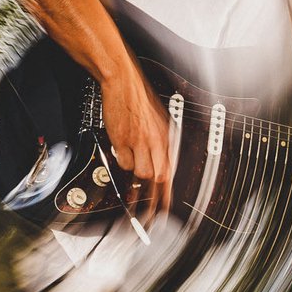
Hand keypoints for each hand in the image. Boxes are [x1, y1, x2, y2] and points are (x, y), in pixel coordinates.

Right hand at [100, 69, 170, 221]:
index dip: (167, 195)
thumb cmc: (139, 97)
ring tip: (132, 159)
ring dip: (135, 171)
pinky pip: (123, 162)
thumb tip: (163, 162)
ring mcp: (137, 142)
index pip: (170, 172)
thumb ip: (161, 142)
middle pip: (157, 176)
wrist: (123, 82)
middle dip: (150, 189)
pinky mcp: (121, 141)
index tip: (164, 209)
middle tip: (144, 204)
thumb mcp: (159, 120)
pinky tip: (122, 150)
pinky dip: (122, 160)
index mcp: (166, 137)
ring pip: (139, 172)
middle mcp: (154, 141)